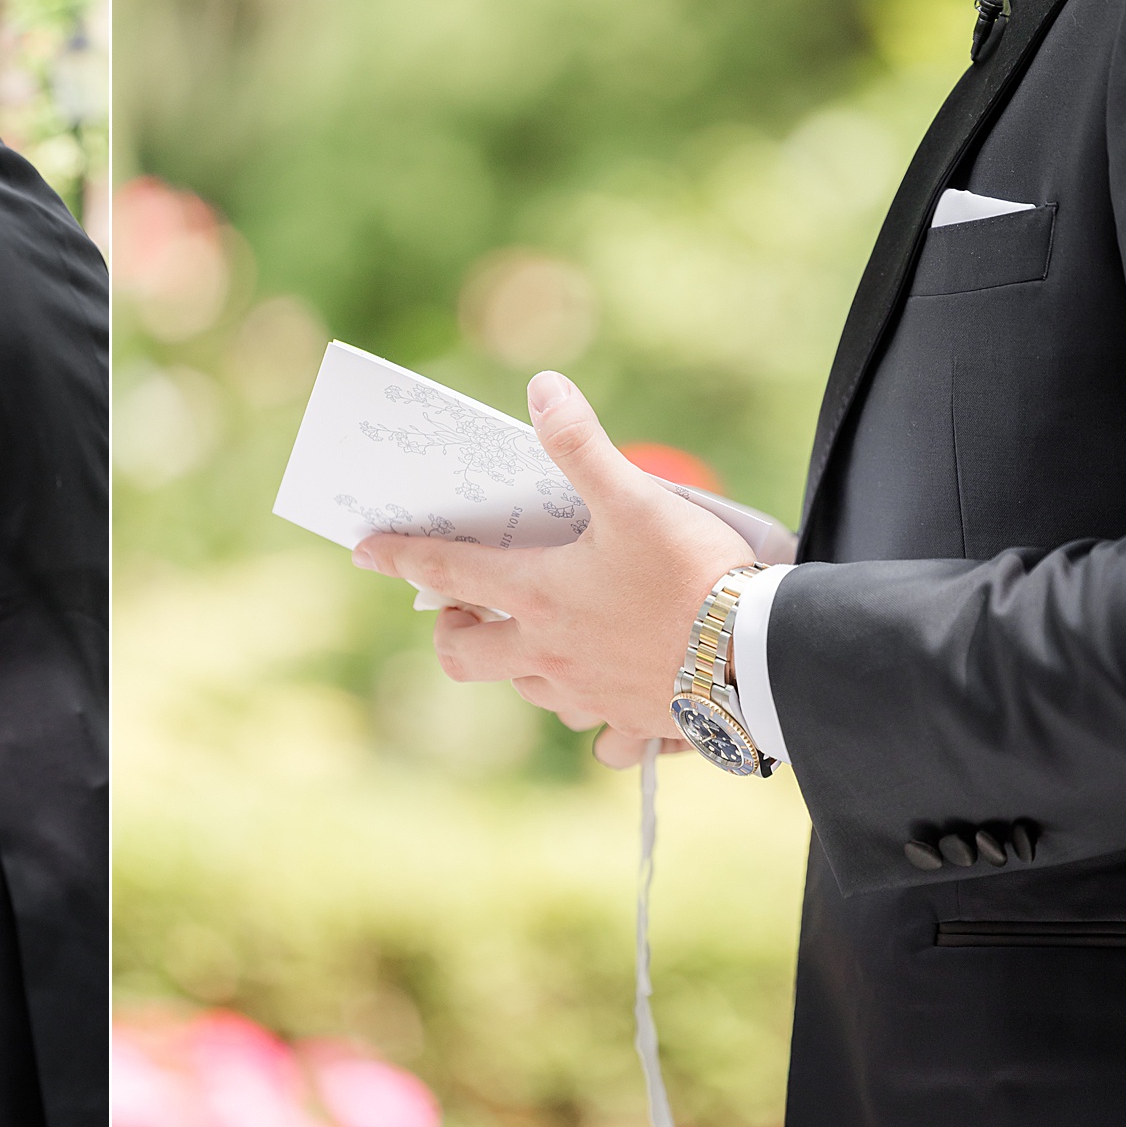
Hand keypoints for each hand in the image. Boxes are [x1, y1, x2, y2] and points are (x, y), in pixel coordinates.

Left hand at [354, 371, 748, 742]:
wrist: (761, 660)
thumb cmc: (696, 577)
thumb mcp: (638, 499)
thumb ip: (583, 445)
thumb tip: (541, 389)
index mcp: (538, 598)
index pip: (446, 572)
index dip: (399, 557)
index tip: (364, 549)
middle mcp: (548, 657)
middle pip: (465, 656)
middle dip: (456, 630)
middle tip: (469, 608)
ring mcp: (587, 698)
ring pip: (526, 690)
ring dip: (520, 666)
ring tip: (540, 638)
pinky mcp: (632, 727)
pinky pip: (597, 737)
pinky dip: (596, 721)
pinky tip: (613, 700)